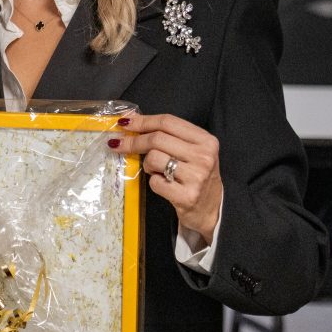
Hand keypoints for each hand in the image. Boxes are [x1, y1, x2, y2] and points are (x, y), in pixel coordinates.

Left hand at [110, 113, 223, 242]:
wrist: (212, 210)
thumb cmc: (197, 176)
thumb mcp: (193, 152)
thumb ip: (169, 137)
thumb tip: (132, 122)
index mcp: (206, 140)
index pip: (168, 122)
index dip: (143, 121)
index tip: (124, 123)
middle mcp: (204, 156)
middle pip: (157, 139)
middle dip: (133, 141)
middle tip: (119, 144)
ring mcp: (196, 177)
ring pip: (153, 158)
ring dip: (147, 165)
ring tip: (156, 171)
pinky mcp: (187, 196)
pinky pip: (155, 182)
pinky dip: (153, 182)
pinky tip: (164, 185)